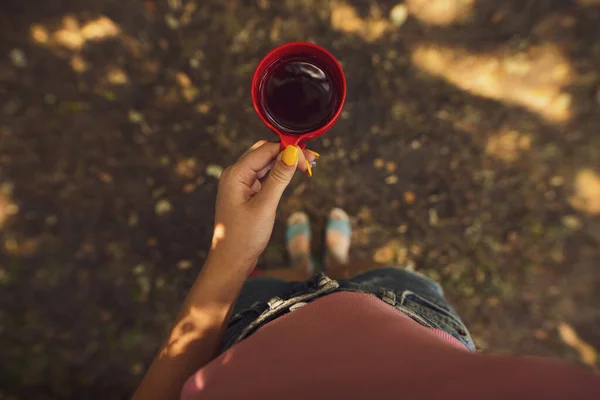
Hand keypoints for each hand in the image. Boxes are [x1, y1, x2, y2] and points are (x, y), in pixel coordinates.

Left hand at [209, 141, 316, 271]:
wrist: (231, 261)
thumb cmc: (244, 237)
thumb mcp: (265, 206)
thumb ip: (279, 178)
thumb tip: (292, 153)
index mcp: (235, 174)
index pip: (265, 150)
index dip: (288, 150)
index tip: (309, 158)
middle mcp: (235, 175)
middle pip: (264, 152)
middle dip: (287, 153)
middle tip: (311, 161)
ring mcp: (239, 184)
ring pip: (265, 164)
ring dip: (284, 163)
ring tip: (307, 167)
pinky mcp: (245, 193)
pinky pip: (263, 176)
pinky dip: (278, 174)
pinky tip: (291, 176)